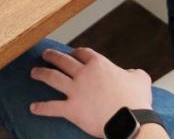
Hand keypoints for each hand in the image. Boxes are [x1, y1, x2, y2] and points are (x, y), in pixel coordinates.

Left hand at [30, 47, 152, 137]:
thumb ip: (133, 73)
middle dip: (52, 56)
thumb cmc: (136, 101)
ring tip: (34, 72)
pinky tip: (33, 107)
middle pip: (63, 61)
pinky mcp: (71, 109)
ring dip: (41, 74)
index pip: (82, 53)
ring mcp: (76, 91)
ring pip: (52, 78)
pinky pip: (52, 107)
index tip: (71, 54)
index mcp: (99, 64)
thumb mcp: (140, 79)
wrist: (131, 121)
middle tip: (45, 55)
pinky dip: (41, 107)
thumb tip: (132, 73)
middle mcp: (84, 74)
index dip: (75, 52)